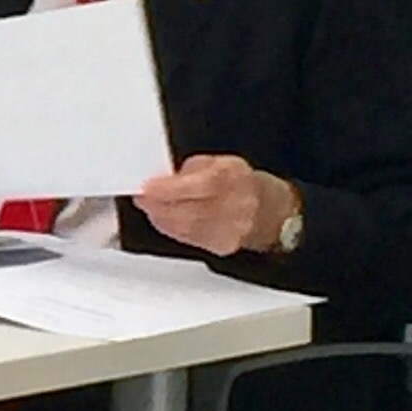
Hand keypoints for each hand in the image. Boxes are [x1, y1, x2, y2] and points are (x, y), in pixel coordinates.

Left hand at [135, 155, 295, 256]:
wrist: (268, 211)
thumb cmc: (239, 183)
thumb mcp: (218, 163)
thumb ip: (189, 170)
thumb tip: (161, 180)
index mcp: (233, 179)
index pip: (197, 187)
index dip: (167, 189)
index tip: (147, 188)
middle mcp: (235, 206)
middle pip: (187, 210)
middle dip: (157, 205)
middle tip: (143, 197)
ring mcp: (231, 230)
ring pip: (184, 227)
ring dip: (161, 217)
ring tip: (151, 206)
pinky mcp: (222, 247)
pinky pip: (188, 238)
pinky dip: (171, 228)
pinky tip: (166, 218)